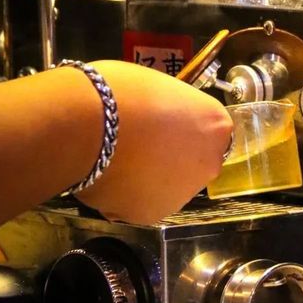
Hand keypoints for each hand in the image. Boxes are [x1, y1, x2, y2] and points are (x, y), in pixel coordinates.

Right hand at [78, 61, 232, 222]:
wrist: (86, 124)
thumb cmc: (123, 91)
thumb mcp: (161, 87)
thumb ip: (174, 109)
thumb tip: (164, 119)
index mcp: (216, 126)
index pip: (209, 130)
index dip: (183, 126)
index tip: (162, 122)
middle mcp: (208, 164)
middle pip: (194, 161)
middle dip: (172, 155)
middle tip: (141, 141)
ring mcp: (181, 194)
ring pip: (169, 185)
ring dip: (152, 176)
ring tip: (120, 159)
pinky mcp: (151, 215)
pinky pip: (141, 201)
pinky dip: (128, 193)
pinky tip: (109, 175)